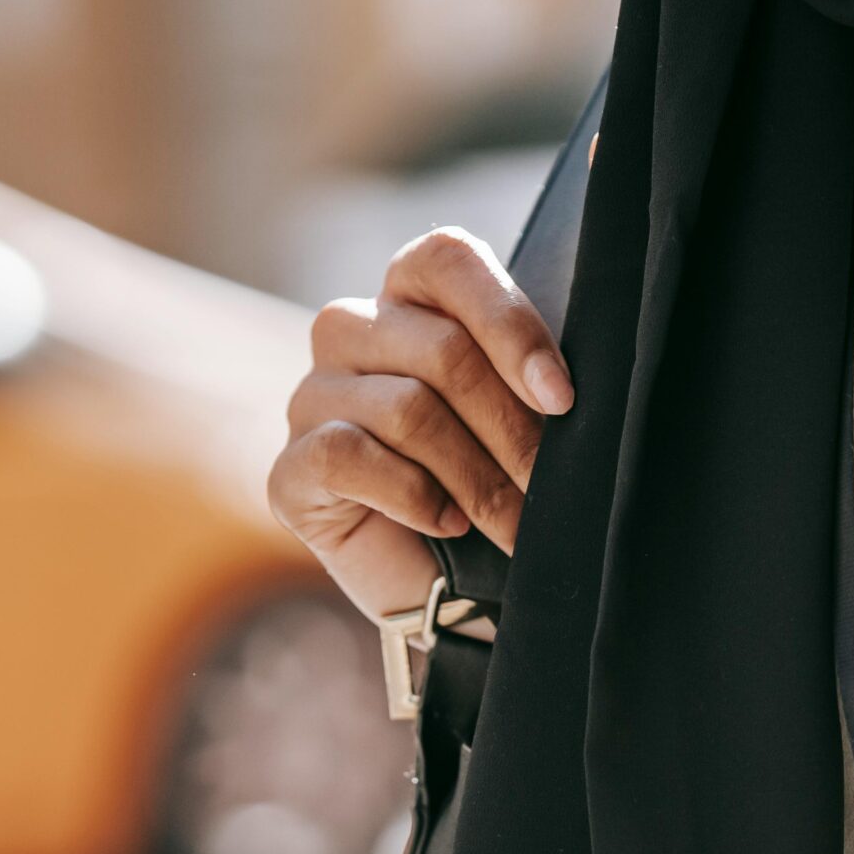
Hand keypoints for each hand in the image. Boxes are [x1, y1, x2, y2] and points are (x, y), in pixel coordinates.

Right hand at [269, 226, 572, 626]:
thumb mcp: (528, 422)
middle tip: (549, 485)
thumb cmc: (500, 491)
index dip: (510, 323)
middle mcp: (352, 332)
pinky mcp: (290, 470)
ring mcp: (312, 398)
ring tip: (512, 523)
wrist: (459, 594)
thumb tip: (563, 386)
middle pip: (442, 350)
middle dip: (512, 429)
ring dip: (476, 478)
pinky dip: (414, 497)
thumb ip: (535, 377)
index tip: (561, 399)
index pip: (446, 259)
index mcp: (411, 298)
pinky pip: (349, 456)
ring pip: (406, 409)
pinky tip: (447, 525)